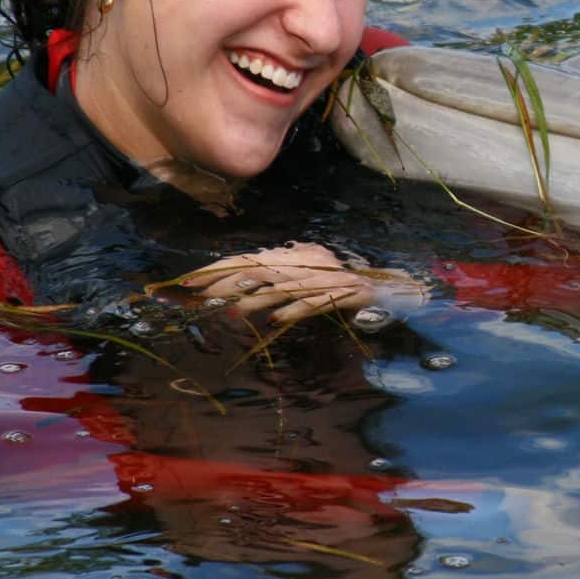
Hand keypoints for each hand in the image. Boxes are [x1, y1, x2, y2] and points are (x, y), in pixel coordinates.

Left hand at [175, 242, 374, 325]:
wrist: (389, 289)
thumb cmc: (344, 286)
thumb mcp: (309, 275)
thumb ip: (281, 276)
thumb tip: (245, 280)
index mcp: (295, 256)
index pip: (250, 259)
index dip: (219, 269)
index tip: (190, 281)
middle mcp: (307, 263)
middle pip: (260, 270)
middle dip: (225, 283)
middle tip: (197, 296)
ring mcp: (325, 278)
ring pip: (283, 287)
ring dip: (255, 301)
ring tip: (229, 314)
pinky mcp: (343, 294)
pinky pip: (314, 304)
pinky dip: (294, 311)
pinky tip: (274, 321)